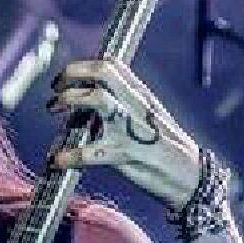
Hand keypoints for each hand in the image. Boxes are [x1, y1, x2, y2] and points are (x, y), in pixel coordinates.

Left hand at [46, 57, 199, 212]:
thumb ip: (123, 106)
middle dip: (72, 74)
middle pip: (103, 72)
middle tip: (55, 90)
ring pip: (98, 99)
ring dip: (69, 99)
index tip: (66, 79)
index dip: (82, 66)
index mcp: (140, 95)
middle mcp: (136, 104)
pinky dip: (69, 155)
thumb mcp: (147, 118)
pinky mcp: (127, 154)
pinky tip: (57, 160)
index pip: (111, 65)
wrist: (191, 177)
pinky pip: (92, 151)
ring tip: (52, 108)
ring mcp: (131, 128)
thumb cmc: (163, 149)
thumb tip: (88, 104)